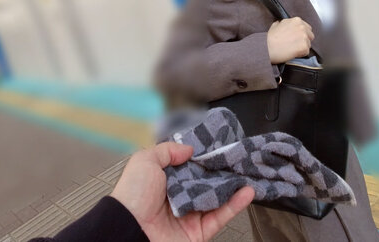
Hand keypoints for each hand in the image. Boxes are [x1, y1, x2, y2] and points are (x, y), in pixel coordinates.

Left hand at [111, 142, 254, 241]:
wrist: (130, 230)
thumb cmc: (132, 196)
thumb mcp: (144, 161)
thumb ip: (167, 151)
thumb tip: (189, 149)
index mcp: (164, 181)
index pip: (189, 166)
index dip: (203, 157)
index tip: (219, 146)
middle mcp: (178, 197)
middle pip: (206, 182)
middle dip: (222, 171)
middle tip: (238, 158)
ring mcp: (190, 215)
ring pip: (217, 199)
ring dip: (234, 186)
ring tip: (248, 172)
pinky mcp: (199, 231)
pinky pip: (221, 217)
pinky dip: (236, 205)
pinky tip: (246, 191)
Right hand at [266, 17, 313, 63]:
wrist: (267, 48)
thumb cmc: (269, 38)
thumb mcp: (276, 25)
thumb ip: (285, 24)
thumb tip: (286, 25)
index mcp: (297, 20)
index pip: (306, 28)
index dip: (301, 34)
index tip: (296, 38)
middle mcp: (302, 27)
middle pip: (310, 36)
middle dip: (304, 40)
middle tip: (294, 45)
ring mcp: (304, 36)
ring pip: (308, 44)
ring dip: (302, 48)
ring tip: (291, 49)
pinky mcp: (304, 46)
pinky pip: (306, 52)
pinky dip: (300, 54)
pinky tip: (292, 53)